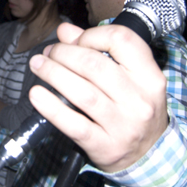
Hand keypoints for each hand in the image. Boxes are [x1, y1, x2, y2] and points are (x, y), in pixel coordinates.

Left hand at [28, 23, 167, 172]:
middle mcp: (139, 100)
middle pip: (94, 65)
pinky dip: (51, 107)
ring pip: (82, 92)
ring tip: (38, 65)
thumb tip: (65, 31)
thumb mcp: (129, 78)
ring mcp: (123, 125)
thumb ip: (98, 50)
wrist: (149, 155)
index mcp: (149, 76)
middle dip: (64, 53)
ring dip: (53, 74)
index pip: (121, 40)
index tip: (75, 40)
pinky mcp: (105, 146)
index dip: (91, 35)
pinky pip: (73, 124)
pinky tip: (37, 95)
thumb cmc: (134, 108)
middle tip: (49, 53)